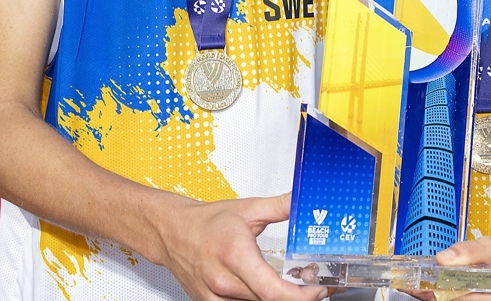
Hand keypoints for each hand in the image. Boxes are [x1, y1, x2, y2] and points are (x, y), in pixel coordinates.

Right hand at [156, 193, 325, 300]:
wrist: (171, 232)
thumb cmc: (206, 222)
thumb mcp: (248, 209)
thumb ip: (282, 206)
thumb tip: (305, 201)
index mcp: (235, 256)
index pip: (274, 291)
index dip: (301, 296)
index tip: (318, 288)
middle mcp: (223, 282)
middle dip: (296, 296)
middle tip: (311, 284)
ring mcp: (215, 298)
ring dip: (275, 299)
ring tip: (290, 286)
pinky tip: (266, 291)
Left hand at [408, 237, 490, 300]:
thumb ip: (468, 251)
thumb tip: (444, 258)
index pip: (469, 299)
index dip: (443, 292)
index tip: (424, 288)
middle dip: (439, 295)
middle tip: (419, 289)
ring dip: (442, 297)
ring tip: (425, 290)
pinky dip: (450, 297)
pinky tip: (440, 291)